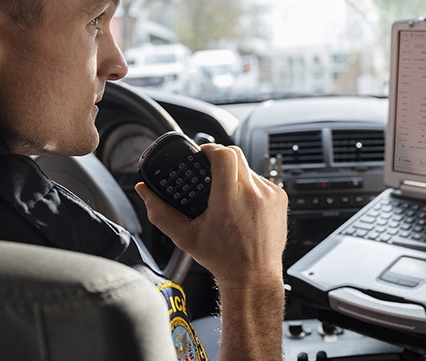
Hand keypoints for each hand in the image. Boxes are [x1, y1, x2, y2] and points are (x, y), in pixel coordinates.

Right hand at [135, 143, 288, 287]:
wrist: (254, 276)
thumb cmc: (222, 259)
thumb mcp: (185, 236)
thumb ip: (161, 212)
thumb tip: (145, 191)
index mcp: (229, 201)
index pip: (223, 154)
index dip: (210, 149)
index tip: (202, 155)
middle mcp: (253, 194)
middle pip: (236, 154)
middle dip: (220, 158)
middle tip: (210, 171)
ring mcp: (270, 195)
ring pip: (248, 167)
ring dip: (235, 174)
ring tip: (226, 195)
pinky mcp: (280, 198)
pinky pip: (261, 180)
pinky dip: (250, 186)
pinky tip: (242, 204)